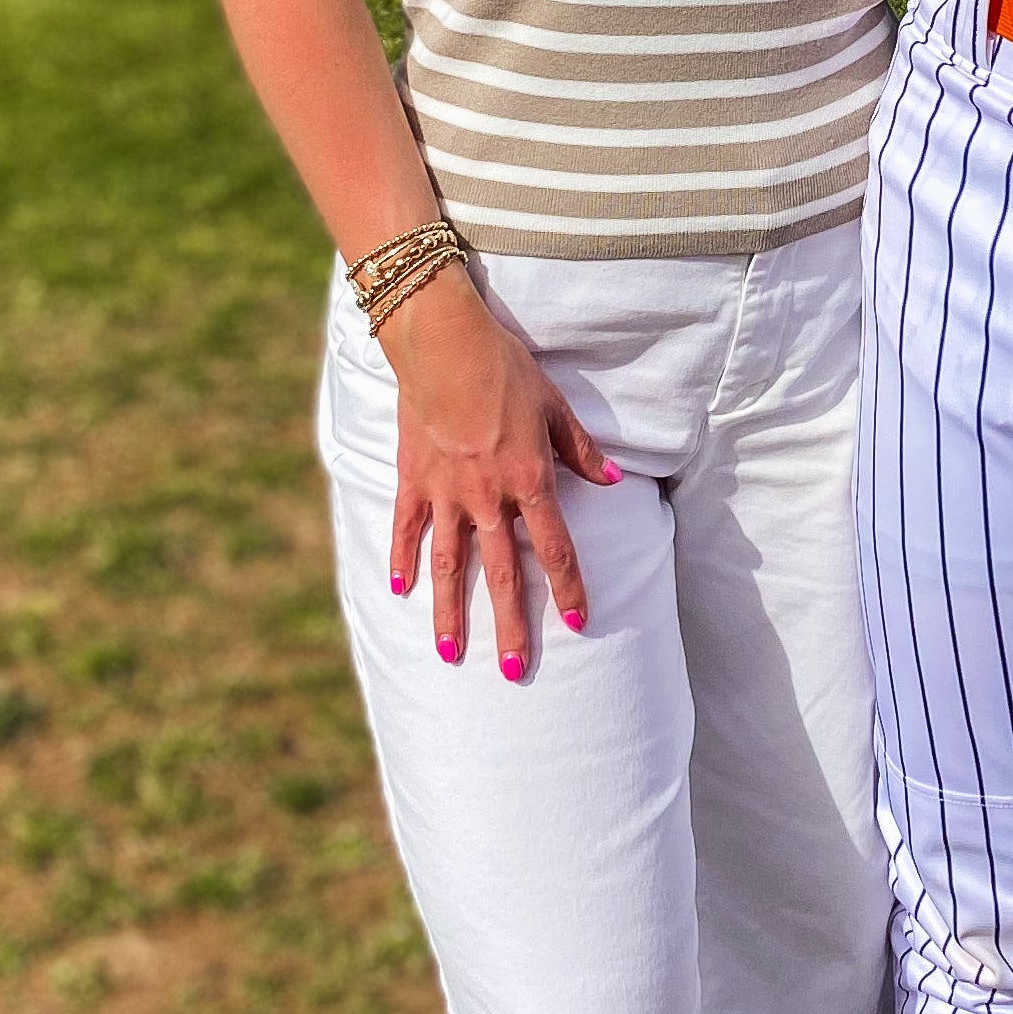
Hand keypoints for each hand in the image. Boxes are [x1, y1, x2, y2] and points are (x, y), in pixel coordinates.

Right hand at [382, 270, 618, 679]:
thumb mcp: (555, 407)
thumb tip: (613, 481)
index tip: (577, 622)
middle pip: (502, 573)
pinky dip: (400, 561)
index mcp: (530, 481)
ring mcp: (445, 493)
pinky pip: (405, 529)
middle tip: (516, 671)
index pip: (555, 548)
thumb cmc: (506, 369)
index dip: (568, 588)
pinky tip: (398, 594)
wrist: (444, 343)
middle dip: (511, 625)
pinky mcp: (412, 480)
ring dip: (450, 612)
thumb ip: (581, 452)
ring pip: (448, 565)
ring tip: (450, 654)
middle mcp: (488, 497)